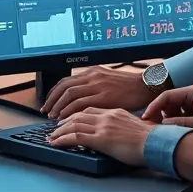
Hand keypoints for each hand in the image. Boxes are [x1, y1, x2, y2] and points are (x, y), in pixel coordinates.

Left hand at [41, 66, 155, 119]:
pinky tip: (64, 118)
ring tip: (52, 118)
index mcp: (93, 72)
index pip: (67, 81)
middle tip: (45, 111)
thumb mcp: (108, 83)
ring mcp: (98, 86)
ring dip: (58, 106)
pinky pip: (80, 103)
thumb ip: (94, 89)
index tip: (49, 102)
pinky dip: (69, 111)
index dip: (55, 93)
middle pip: (64, 86)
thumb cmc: (130, 89)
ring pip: (69, 94)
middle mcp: (93, 76)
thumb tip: (81, 100)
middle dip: (52, 100)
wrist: (146, 88)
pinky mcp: (104, 97)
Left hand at [46, 107, 152, 166]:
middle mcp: (106, 115)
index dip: (75, 111)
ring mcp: (103, 126)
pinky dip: (63, 139)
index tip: (67, 117)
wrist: (158, 142)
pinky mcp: (101, 138)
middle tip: (54, 126)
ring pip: (73, 123)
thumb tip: (120, 131)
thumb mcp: (135, 125)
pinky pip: (76, 136)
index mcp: (114, 110)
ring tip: (51, 136)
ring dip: (59, 130)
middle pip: (77, 112)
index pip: (88, 107)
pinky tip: (56, 142)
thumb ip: (123, 124)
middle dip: (63, 118)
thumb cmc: (152, 137)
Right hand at [143, 84, 192, 136]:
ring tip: (162, 132)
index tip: (145, 118)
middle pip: (169, 102)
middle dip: (159, 114)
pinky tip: (175, 132)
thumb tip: (162, 125)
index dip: (154, 107)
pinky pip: (183, 114)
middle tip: (151, 128)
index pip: (166, 96)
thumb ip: (182, 123)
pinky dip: (177, 122)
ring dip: (168, 119)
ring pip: (175, 109)